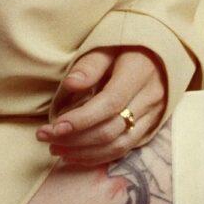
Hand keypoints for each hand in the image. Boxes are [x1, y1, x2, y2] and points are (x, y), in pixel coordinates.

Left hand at [36, 46, 167, 164]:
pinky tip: (75, 154)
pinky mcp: (151, 126)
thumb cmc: (126, 48)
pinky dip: (97, 157)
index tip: (53, 127)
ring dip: (83, 152)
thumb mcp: (108, 47)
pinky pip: (124, 149)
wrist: (159, 55)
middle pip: (112, 129)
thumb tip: (71, 84)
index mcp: (140, 72)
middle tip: (44, 137)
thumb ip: (90, 66)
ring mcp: (153, 114)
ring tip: (55, 148)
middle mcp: (150, 96)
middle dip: (74, 139)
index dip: (81, 119)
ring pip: (118, 145)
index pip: (110, 103)